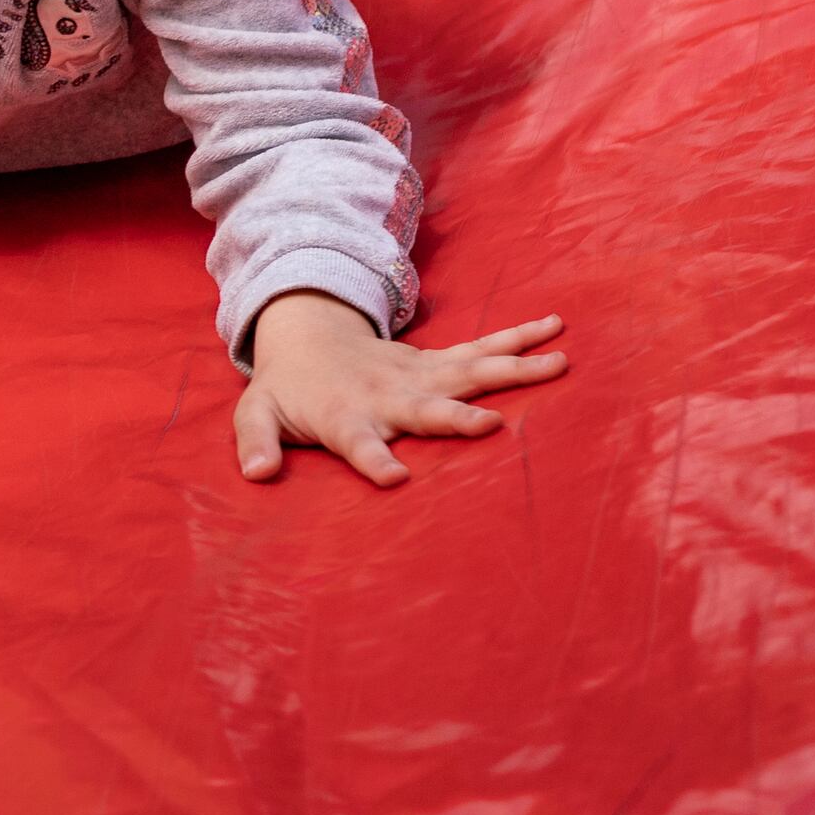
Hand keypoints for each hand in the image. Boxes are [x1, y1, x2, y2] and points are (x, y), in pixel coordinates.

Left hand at [235, 295, 565, 485]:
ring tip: (559, 362)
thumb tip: (257, 475)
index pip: (357, 444)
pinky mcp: (437, 364)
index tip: (396, 479)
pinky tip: (556, 335)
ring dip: (511, 369)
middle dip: (456, 419)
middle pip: (426, 410)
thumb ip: (256, 444)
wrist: (307, 335)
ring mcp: (417, 376)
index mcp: (345, 416)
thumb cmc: (287, 389)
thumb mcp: (256, 416)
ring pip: (469, 372)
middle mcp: (389, 396)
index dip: (373, 460)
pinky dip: (517, 342)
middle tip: (491, 427)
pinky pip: (481, 353)